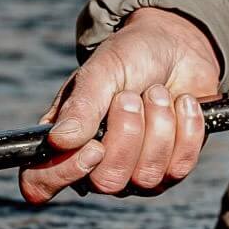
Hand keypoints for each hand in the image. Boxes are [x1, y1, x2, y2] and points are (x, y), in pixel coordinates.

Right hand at [19, 8, 223, 205]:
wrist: (178, 46)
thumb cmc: (131, 56)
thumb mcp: (103, 71)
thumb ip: (82, 105)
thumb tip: (60, 141)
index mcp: (65, 139)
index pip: (43, 181)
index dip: (64, 173)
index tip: (94, 146)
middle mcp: (96, 163)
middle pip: (107, 181)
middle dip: (127, 134)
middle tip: (132, 96)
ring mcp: (135, 172)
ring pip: (146, 177)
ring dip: (158, 126)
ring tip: (158, 91)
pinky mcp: (171, 169)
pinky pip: (180, 168)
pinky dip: (186, 128)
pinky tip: (183, 102)